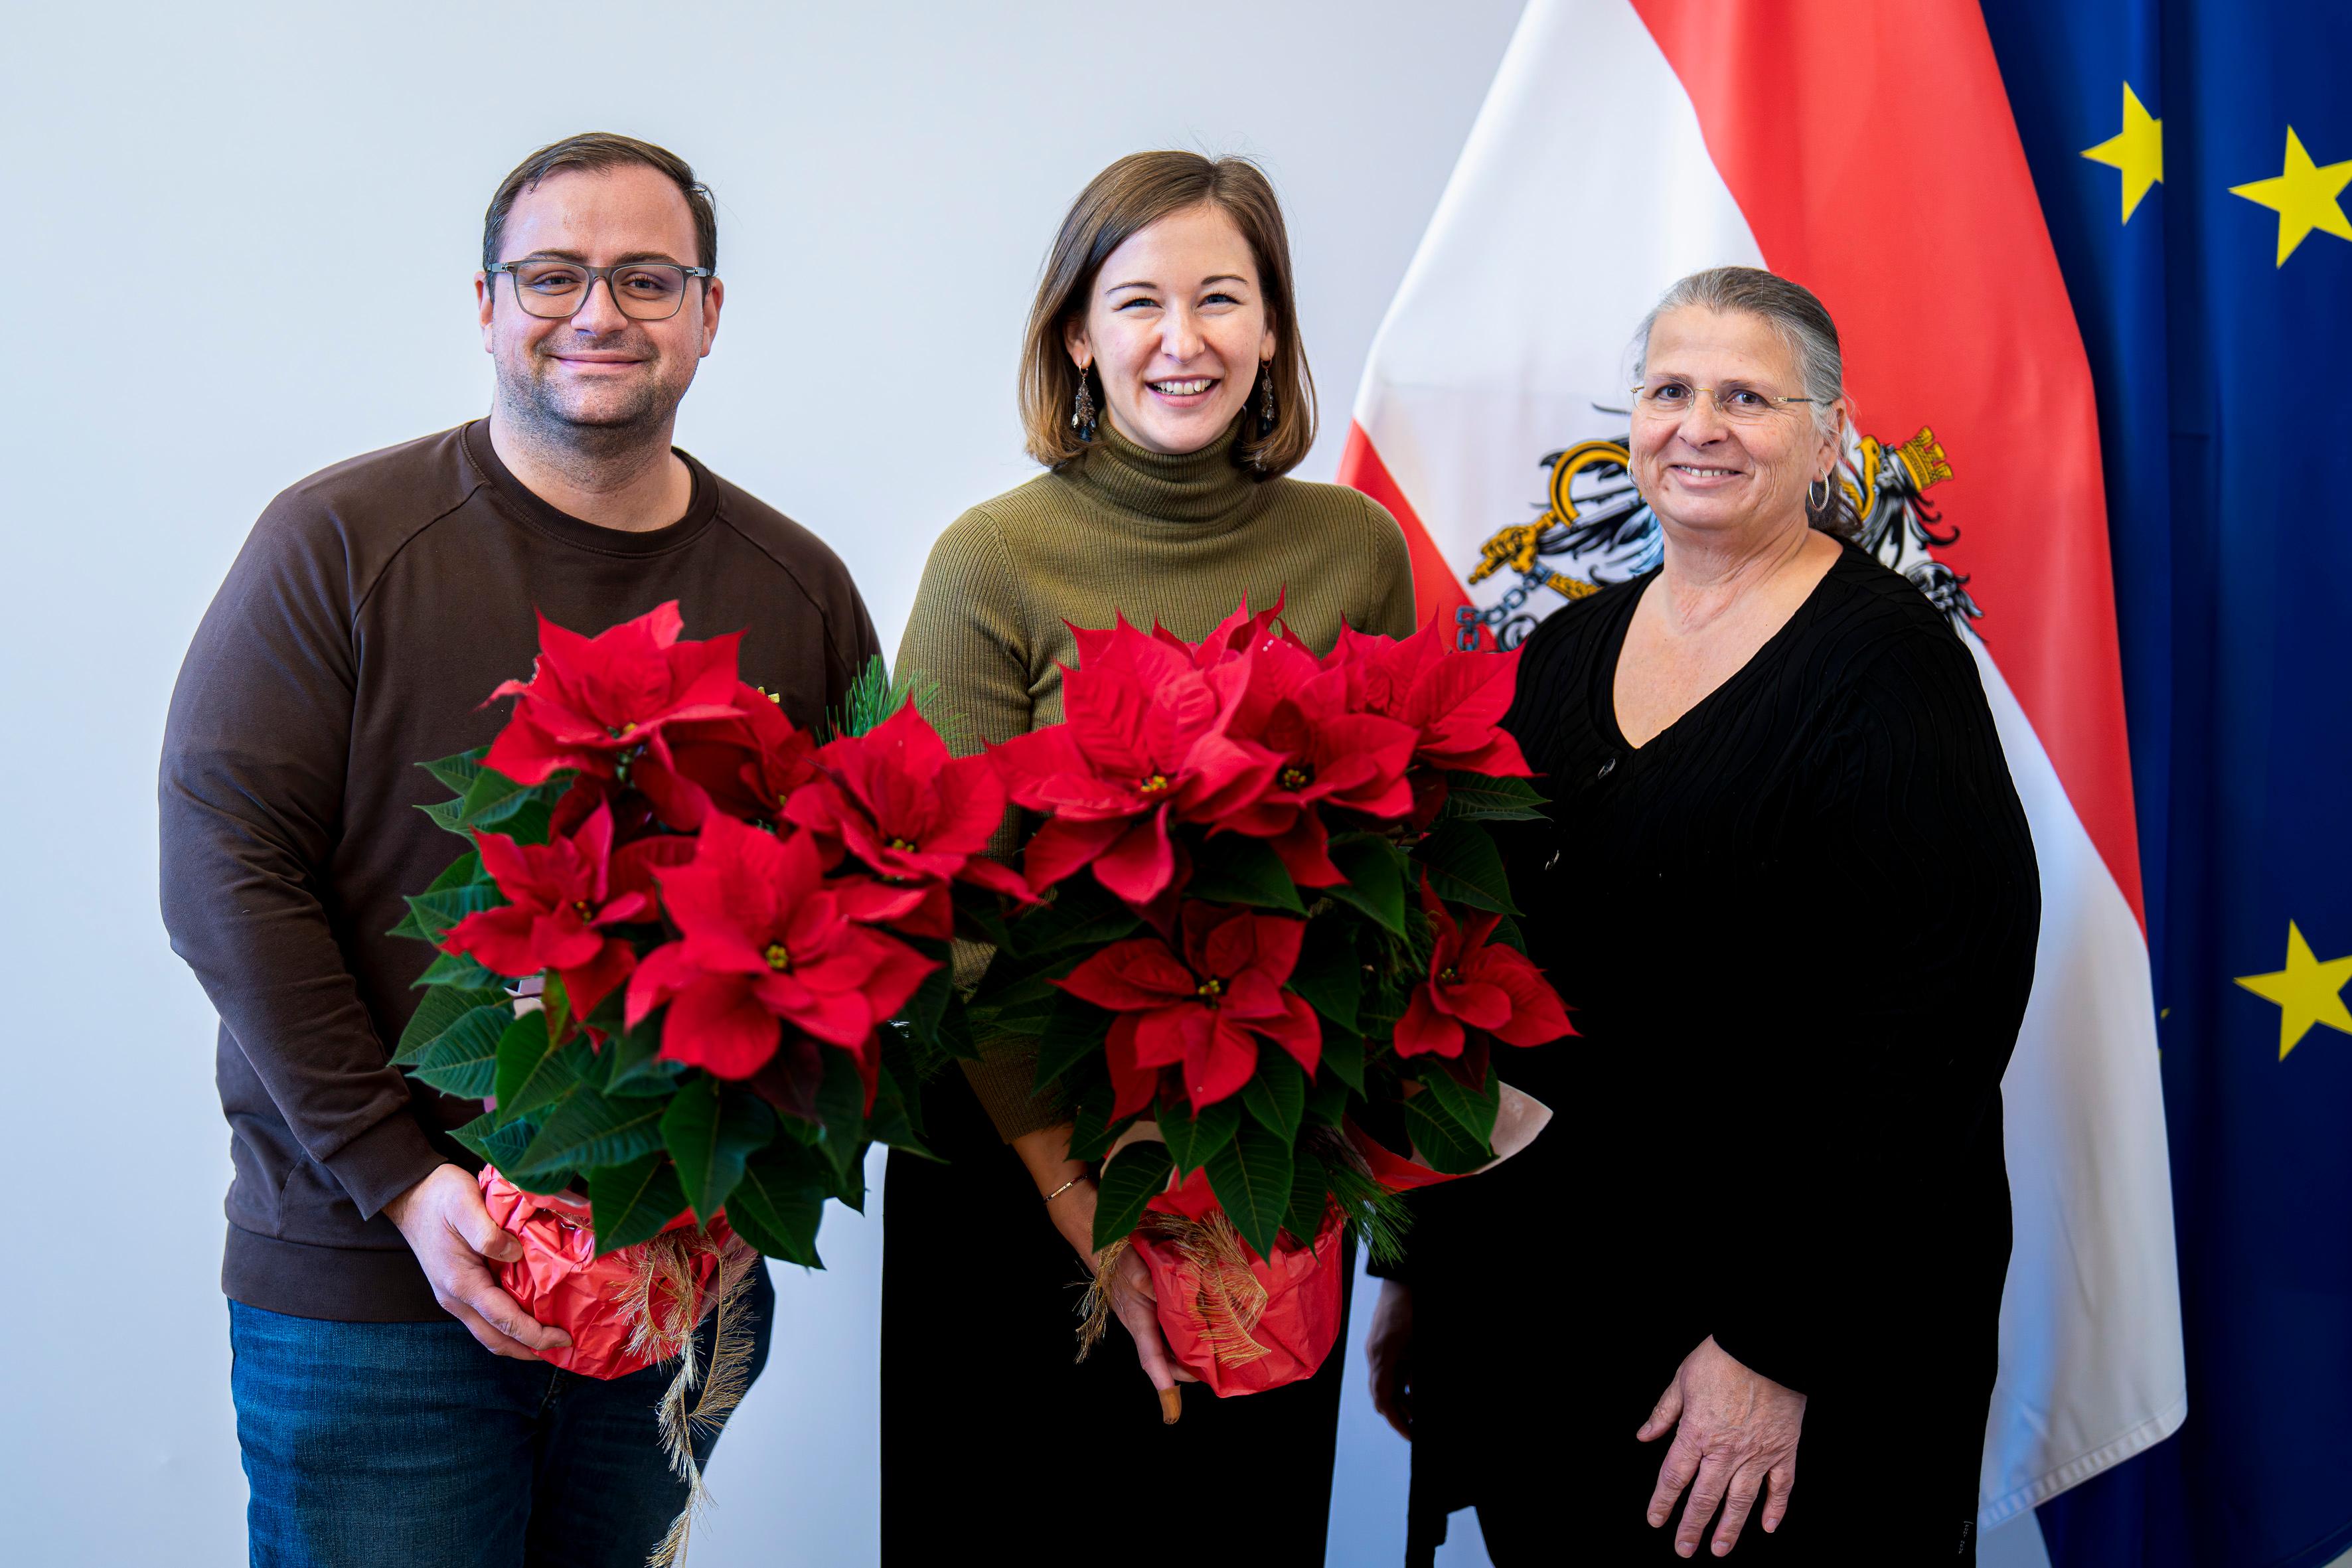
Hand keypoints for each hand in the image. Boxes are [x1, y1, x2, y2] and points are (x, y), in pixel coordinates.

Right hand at [382, 1163, 571, 1361]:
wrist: (411, 1195)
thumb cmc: (440, 1197)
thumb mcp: (465, 1204)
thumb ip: (489, 1233)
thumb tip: (515, 1255)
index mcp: (461, 1283)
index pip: (504, 1321)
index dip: (536, 1335)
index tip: (565, 1338)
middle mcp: (456, 1298)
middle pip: (496, 1339)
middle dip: (530, 1349)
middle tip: (564, 1349)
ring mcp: (455, 1295)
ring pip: (489, 1332)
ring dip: (519, 1341)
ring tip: (551, 1339)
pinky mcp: (458, 1288)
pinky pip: (486, 1317)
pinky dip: (508, 1325)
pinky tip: (529, 1315)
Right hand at [1040, 1173, 1198, 1420]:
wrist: (1104, 1238)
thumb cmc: (1119, 1257)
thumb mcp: (1138, 1270)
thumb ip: (1155, 1287)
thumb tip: (1175, 1303)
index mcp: (1138, 1321)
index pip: (1149, 1358)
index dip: (1161, 1379)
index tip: (1172, 1403)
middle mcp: (1143, 1323)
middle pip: (1164, 1356)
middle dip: (1185, 1370)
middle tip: (1212, 1375)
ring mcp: (1147, 1315)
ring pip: (1168, 1343)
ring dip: (1187, 1353)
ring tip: (1214, 1359)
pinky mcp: (1153, 1303)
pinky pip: (1171, 1325)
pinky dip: (1187, 1331)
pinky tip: (1205, 1328)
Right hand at [1365, 1278, 1415, 1438]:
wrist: (1403, 1273)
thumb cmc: (1414, 1304)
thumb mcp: (1420, 1342)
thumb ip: (1418, 1373)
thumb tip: (1418, 1397)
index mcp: (1382, 1356)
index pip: (1384, 1400)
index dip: (1398, 1422)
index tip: (1412, 1435)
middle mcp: (1376, 1355)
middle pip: (1383, 1396)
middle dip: (1400, 1415)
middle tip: (1417, 1431)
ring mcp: (1378, 1347)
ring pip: (1388, 1384)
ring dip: (1403, 1400)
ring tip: (1419, 1414)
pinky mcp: (1383, 1342)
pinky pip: (1391, 1369)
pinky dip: (1403, 1383)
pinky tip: (1415, 1389)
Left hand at [1637, 1335, 1805, 1557]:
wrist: (1765, 1346)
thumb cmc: (1721, 1358)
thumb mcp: (1682, 1380)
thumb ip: (1664, 1413)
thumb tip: (1644, 1436)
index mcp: (1696, 1433)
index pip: (1674, 1477)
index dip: (1662, 1501)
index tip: (1655, 1520)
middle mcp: (1725, 1451)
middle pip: (1704, 1497)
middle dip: (1692, 1526)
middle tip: (1684, 1549)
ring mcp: (1757, 1453)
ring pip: (1741, 1500)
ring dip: (1729, 1528)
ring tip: (1719, 1550)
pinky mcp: (1784, 1450)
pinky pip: (1781, 1487)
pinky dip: (1775, 1508)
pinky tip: (1767, 1526)